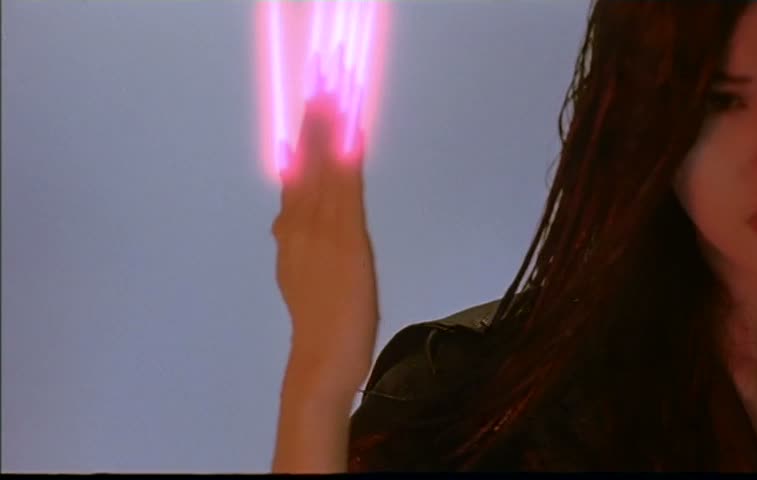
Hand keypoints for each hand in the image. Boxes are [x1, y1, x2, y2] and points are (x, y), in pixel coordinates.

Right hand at [271, 88, 378, 393]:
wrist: (321, 361)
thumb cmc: (320, 329)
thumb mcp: (300, 281)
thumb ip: (293, 248)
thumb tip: (283, 224)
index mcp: (291, 237)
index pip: (295, 182)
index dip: (299, 145)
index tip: (304, 114)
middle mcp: (301, 229)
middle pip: (305, 168)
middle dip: (311, 125)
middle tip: (316, 85)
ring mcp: (321, 233)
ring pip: (323, 172)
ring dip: (327, 132)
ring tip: (330, 94)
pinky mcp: (346, 242)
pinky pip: (346, 193)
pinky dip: (347, 162)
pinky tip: (351, 135)